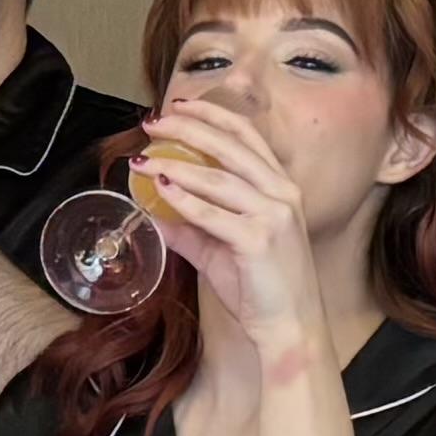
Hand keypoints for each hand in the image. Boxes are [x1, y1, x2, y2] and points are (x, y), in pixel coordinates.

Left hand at [127, 98, 324, 363]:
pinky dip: (184, 200)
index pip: (245, 136)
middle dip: (188, 129)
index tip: (178, 107)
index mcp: (279, 187)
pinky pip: (212, 214)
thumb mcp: (220, 250)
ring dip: (176, 164)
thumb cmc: (260, 288)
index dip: (211, 116)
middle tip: (153, 123)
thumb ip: (190, 228)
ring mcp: (273, 215)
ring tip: (144, 158)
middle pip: (230, 146)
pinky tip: (160, 189)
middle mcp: (281, 193)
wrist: (290, 327)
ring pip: (217, 178)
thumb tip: (152, 211)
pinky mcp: (258, 240)